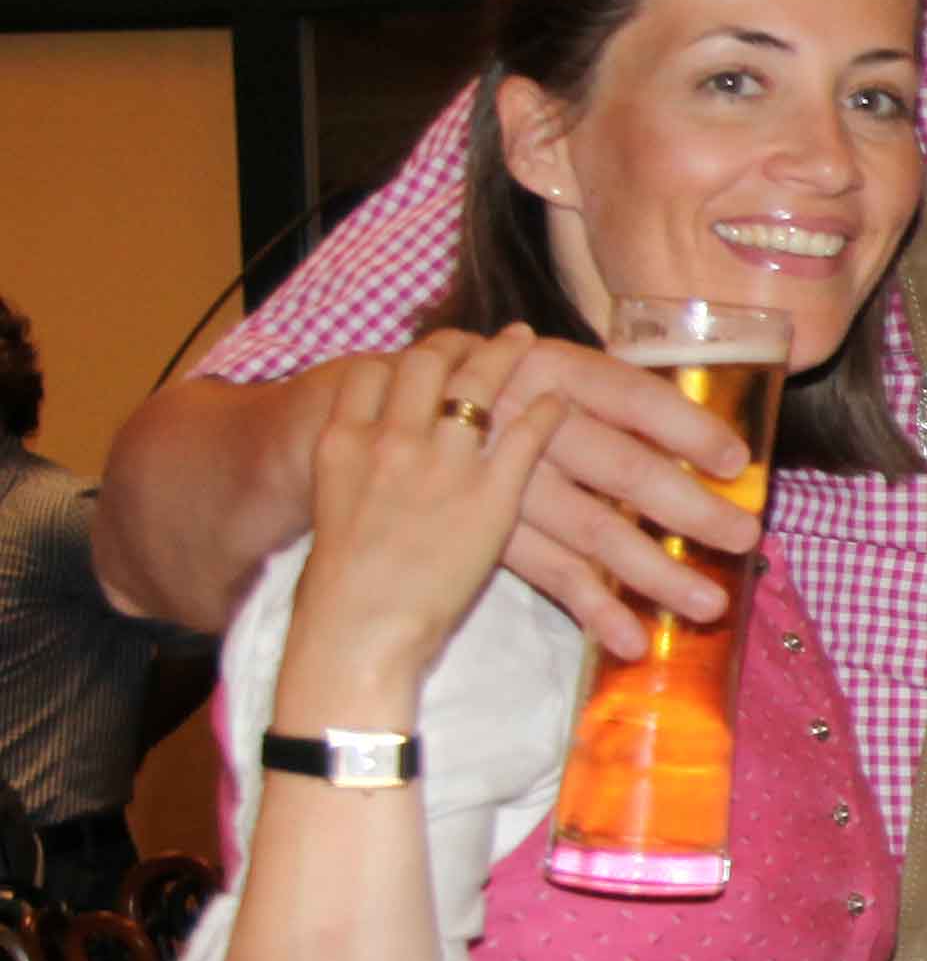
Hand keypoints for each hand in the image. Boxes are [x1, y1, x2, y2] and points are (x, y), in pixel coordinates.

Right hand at [276, 332, 572, 707]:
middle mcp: (391, 439)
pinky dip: (547, 410)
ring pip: (477, 385)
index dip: (404, 356)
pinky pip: (526, 433)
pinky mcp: (490, 494)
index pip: (371, 373)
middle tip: (483, 335)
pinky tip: (560, 402)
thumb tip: (373, 467)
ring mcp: (442, 462)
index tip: (429, 350)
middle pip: (425, 366)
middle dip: (458, 344)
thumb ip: (355, 474)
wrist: (358, 625)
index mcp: (343, 442)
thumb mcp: (333, 509)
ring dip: (505, 356)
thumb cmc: (342, 583)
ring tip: (525, 340)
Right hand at [396, 331, 759, 659]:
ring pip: (592, 529)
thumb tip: (723, 450)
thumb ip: (617, 399)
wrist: (393, 411)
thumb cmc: (507, 388)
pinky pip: (549, 571)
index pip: (632, 396)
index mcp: (555, 370)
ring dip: (654, 572)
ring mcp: (504, 482)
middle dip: (689, 508)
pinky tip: (632, 639)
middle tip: (745, 538)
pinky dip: (593, 607)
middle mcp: (529, 421)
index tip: (737, 462)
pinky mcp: (488, 530)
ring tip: (709, 606)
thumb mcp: (554, 372)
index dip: (687, 427)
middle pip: (621, 469)